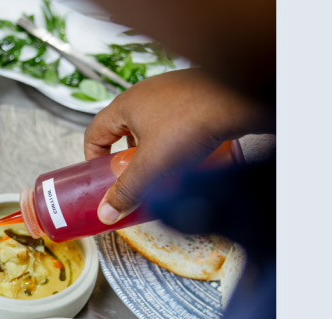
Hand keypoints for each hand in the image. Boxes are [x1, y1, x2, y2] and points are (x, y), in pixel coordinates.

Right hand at [84, 68, 271, 223]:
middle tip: (135, 179)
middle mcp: (145, 94)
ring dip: (151, 151)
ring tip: (163, 171)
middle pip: (122, 131)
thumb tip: (107, 213)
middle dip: (126, 159)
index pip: (94, 132)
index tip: (102, 178)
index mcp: (125, 104)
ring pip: (149, 127)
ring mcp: (170, 93)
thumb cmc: (191, 122)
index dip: (93, 159)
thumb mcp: (152, 165)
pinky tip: (187, 157)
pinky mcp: (193, 96)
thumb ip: (127, 190)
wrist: (237, 100)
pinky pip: (173, 122)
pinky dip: (173, 141)